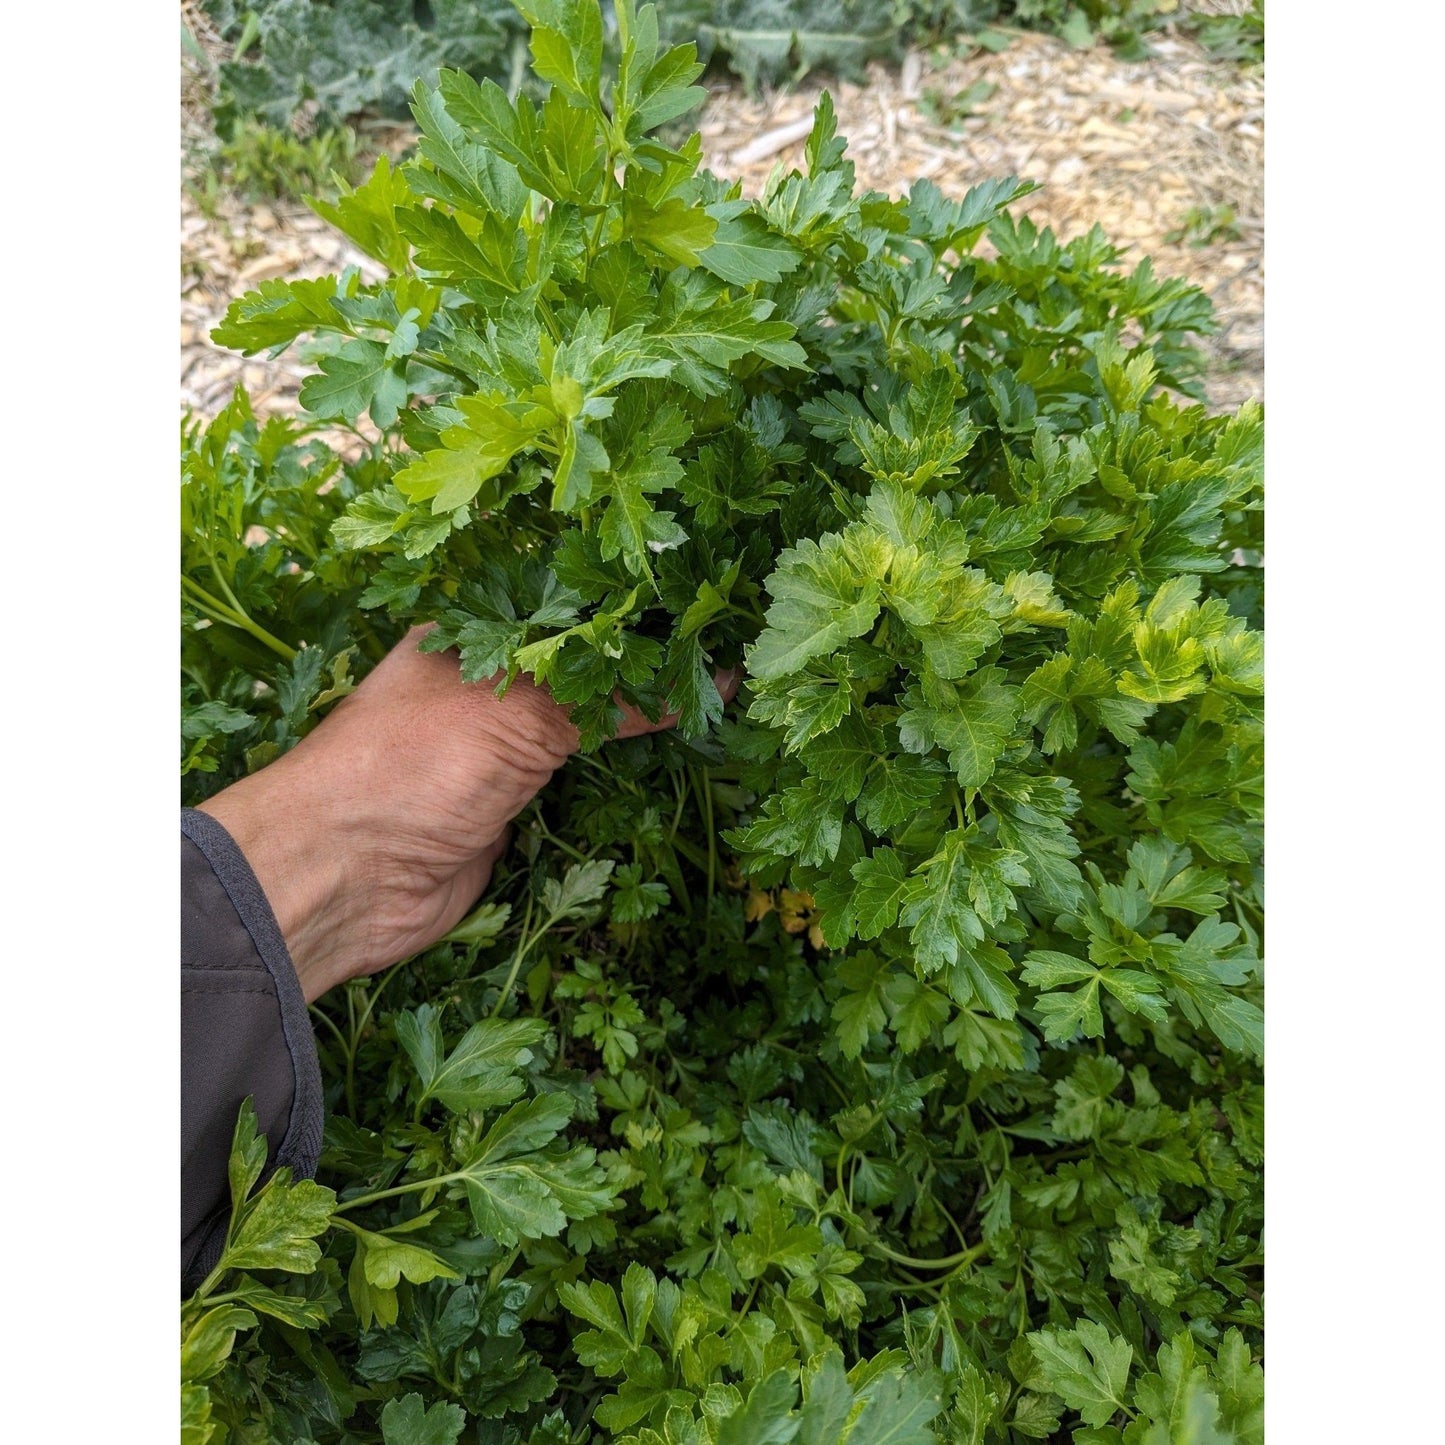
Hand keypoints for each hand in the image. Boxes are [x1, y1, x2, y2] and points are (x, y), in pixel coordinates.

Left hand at [199, 626, 736, 1002]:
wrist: (342, 880)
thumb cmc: (412, 767)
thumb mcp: (513, 713)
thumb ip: (604, 694)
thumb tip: (701, 680)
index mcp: (473, 631)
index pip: (569, 601)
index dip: (634, 603)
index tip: (706, 599)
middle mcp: (488, 681)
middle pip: (582, 662)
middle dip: (646, 662)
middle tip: (733, 648)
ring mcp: (500, 745)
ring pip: (587, 721)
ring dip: (643, 718)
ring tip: (725, 694)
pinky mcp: (514, 803)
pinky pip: (582, 777)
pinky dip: (626, 771)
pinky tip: (682, 749)